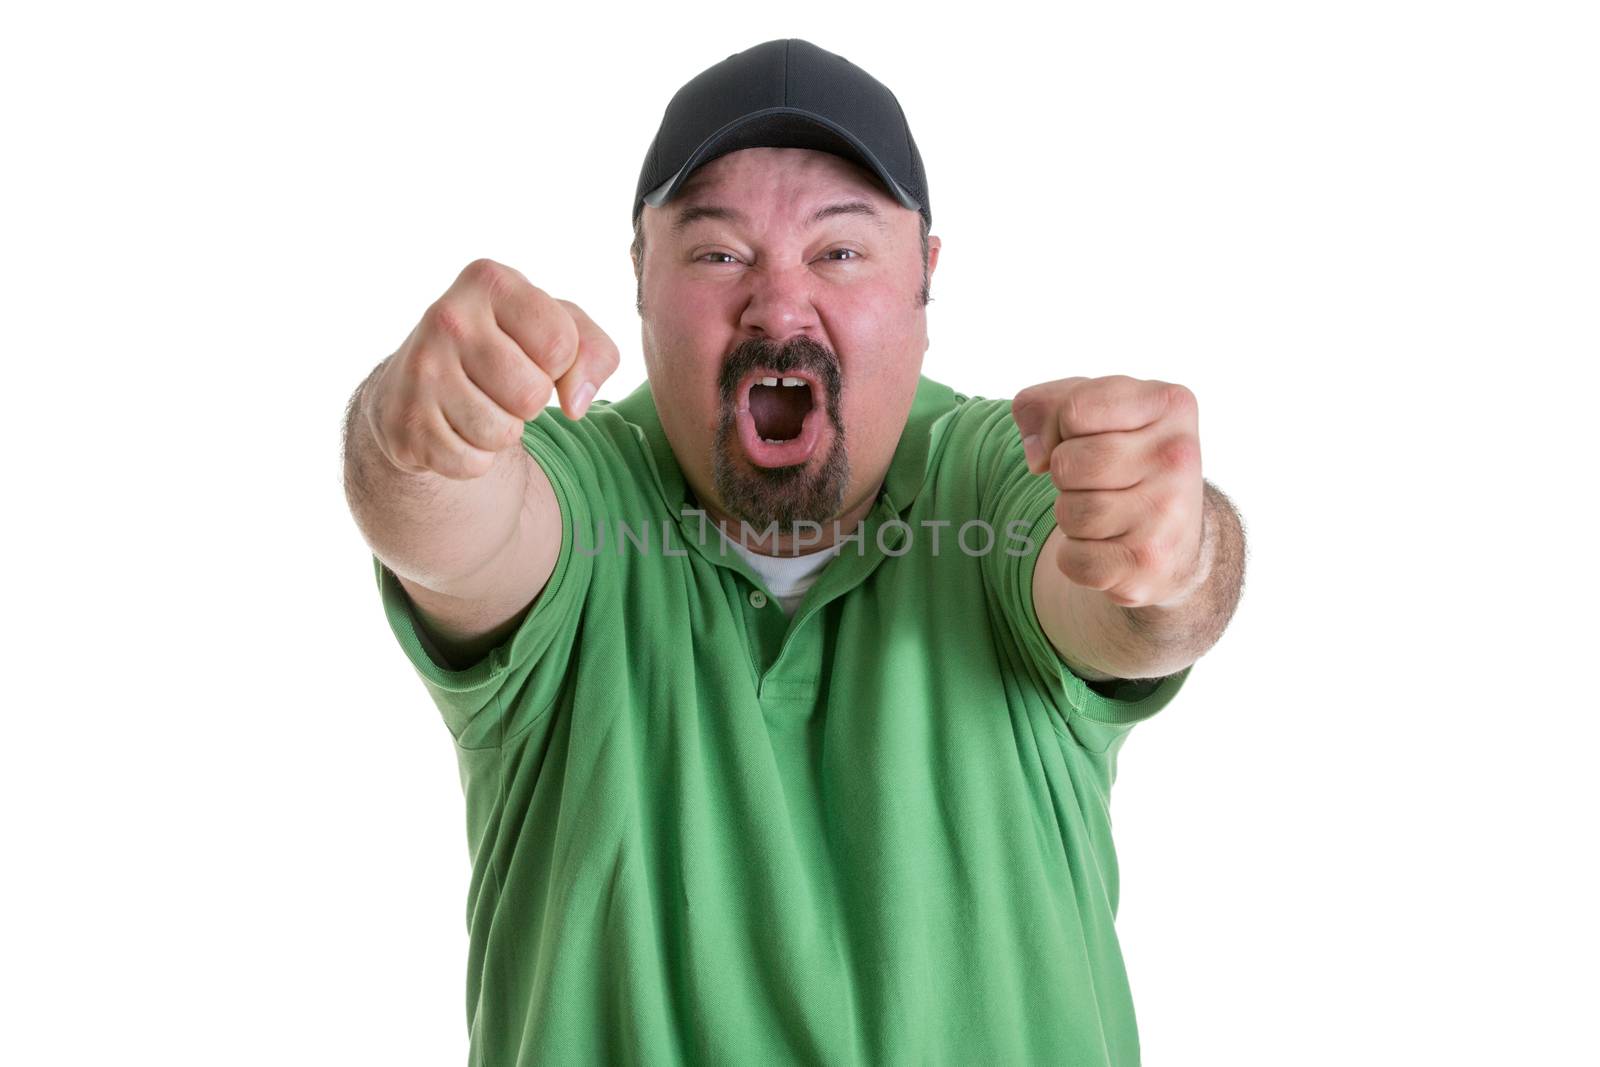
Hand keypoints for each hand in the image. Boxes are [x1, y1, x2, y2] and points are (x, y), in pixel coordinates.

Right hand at [366, 258, 619, 479]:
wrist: (417, 384)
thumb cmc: (506, 349)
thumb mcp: (559, 330)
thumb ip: (594, 352)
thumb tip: (576, 404)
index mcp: (490, 281)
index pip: (561, 345)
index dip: (561, 364)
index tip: (533, 356)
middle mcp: (446, 317)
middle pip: (533, 395)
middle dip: (531, 403)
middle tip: (504, 386)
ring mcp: (419, 370)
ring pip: (503, 434)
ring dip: (503, 432)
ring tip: (479, 405)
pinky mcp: (404, 422)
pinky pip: (471, 464)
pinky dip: (474, 459)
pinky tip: (454, 428)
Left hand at [1011, 375, 1205, 608]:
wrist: (1172, 540)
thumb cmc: (1121, 461)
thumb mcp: (1091, 414)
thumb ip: (1045, 405)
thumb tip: (1036, 453)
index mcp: (1169, 404)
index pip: (1074, 409)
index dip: (1060, 429)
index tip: (1085, 440)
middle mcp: (1178, 455)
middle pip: (1066, 464)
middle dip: (1064, 477)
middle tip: (1096, 483)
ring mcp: (1168, 511)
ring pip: (1069, 512)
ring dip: (1070, 517)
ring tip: (1106, 514)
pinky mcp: (1150, 561)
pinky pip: (1072, 559)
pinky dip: (1075, 558)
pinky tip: (1108, 548)